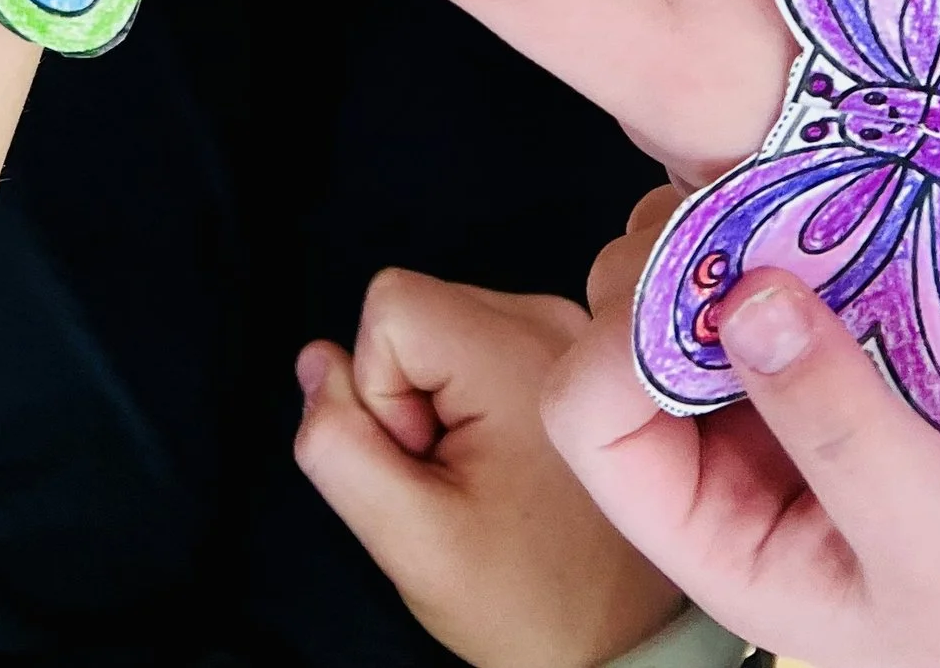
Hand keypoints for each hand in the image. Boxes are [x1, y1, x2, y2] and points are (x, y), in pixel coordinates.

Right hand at [295, 270, 683, 667]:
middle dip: (410, 395)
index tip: (430, 462)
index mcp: (520, 351)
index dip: (381, 391)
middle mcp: (554, 317)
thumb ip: (341, 446)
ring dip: (440, 400)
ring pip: (442, 327)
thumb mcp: (411, 542)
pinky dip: (471, 399)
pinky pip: (477, 345)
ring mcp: (571, 329)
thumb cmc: (526, 598)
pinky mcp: (572, 350)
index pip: (390, 305)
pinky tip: (506, 461)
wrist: (623, 636)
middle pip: (417, 312)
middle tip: (460, 479)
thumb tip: (317, 359)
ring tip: (488, 476)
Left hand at [540, 203, 939, 667]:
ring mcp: (805, 375)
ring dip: (758, 202)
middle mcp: (743, 446)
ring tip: (832, 181)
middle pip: (639, 311)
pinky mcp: (874, 319)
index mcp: (723, 528)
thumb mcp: (938, 542)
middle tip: (775, 207)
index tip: (720, 288)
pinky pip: (813, 232)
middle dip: (689, 248)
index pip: (597, 414)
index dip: (626, 341)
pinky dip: (830, 190)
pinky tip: (874, 172)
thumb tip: (742, 296)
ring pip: (720, 255)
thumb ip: (837, 424)